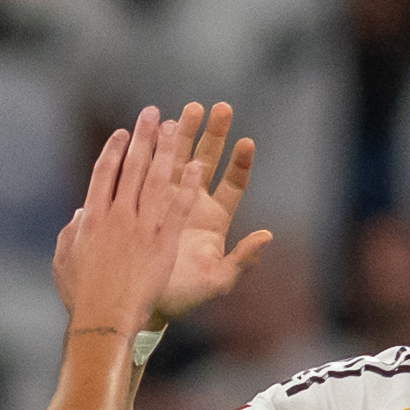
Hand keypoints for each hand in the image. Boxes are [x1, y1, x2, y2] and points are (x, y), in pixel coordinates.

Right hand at [52, 107, 198, 331]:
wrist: (103, 319)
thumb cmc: (81, 296)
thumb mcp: (64, 260)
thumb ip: (72, 232)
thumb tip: (80, 213)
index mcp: (92, 217)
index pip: (104, 173)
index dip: (114, 150)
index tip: (122, 133)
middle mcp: (118, 215)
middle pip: (133, 167)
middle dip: (144, 137)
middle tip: (152, 114)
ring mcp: (142, 227)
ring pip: (157, 179)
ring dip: (168, 150)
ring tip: (177, 125)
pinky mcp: (163, 243)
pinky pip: (178, 207)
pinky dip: (188, 186)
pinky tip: (197, 166)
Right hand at [151, 101, 272, 324]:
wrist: (142, 301)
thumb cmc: (183, 296)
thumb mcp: (217, 281)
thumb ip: (242, 260)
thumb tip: (267, 236)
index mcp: (215, 220)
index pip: (233, 184)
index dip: (239, 164)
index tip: (246, 142)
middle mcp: (194, 203)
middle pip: (208, 161)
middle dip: (215, 135)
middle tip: (221, 109)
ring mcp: (168, 199)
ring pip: (180, 158)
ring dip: (185, 133)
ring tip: (191, 108)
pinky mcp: (145, 200)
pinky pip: (151, 170)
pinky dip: (156, 150)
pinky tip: (159, 129)